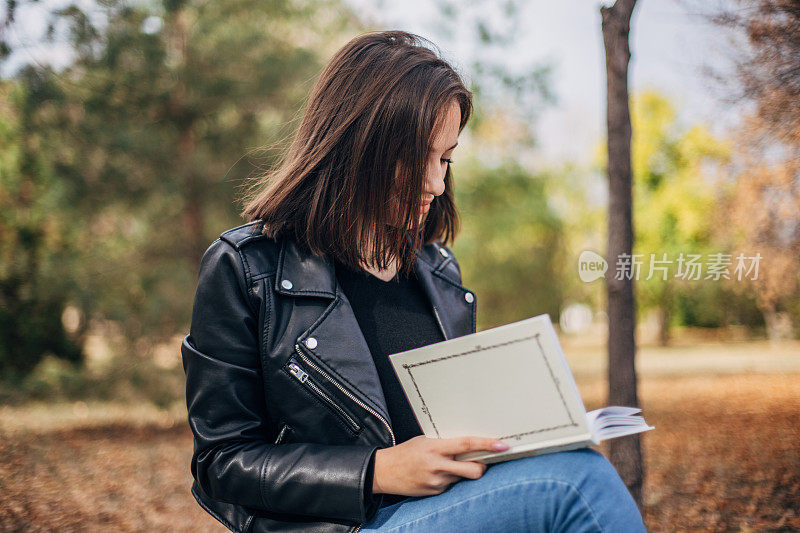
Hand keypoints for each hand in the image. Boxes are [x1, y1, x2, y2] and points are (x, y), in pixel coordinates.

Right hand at [372, 435, 508, 496]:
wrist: (384, 471)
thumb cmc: (405, 452)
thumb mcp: (424, 441)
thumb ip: (445, 443)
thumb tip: (469, 446)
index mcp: (435, 448)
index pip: (466, 445)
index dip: (486, 444)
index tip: (502, 445)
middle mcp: (437, 466)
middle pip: (473, 470)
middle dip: (482, 467)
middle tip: (483, 461)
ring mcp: (437, 482)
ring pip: (463, 478)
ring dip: (462, 472)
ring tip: (447, 465)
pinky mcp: (435, 492)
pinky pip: (452, 485)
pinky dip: (450, 479)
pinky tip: (436, 474)